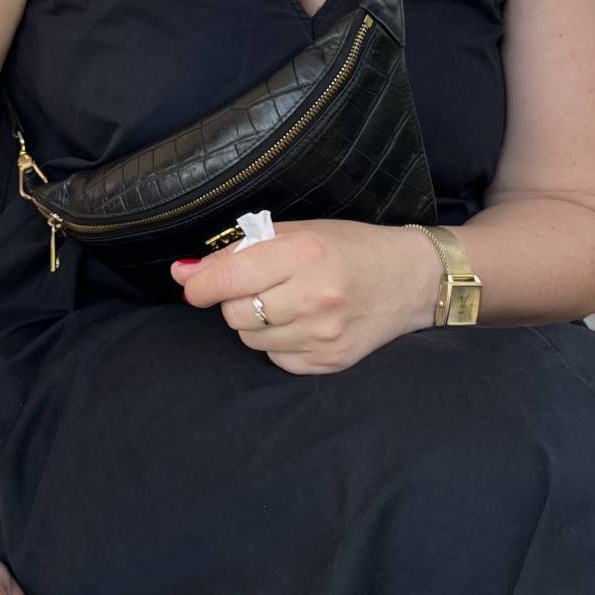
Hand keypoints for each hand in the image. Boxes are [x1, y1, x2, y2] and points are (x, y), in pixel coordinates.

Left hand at [170, 220, 436, 373]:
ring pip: (250, 339)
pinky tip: (302, 323)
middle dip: (234, 300)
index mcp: (303, 254)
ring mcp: (323, 334)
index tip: (194, 285)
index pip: (228, 278)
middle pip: (234, 313)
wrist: (411, 279)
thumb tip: (183, 274)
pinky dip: (278, 343)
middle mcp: (313, 297)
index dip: (200, 285)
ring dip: (255, 323)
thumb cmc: (349, 247)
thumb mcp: (298, 233)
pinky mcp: (329, 361)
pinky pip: (276, 359)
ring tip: (285, 303)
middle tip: (259, 286)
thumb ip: (239, 251)